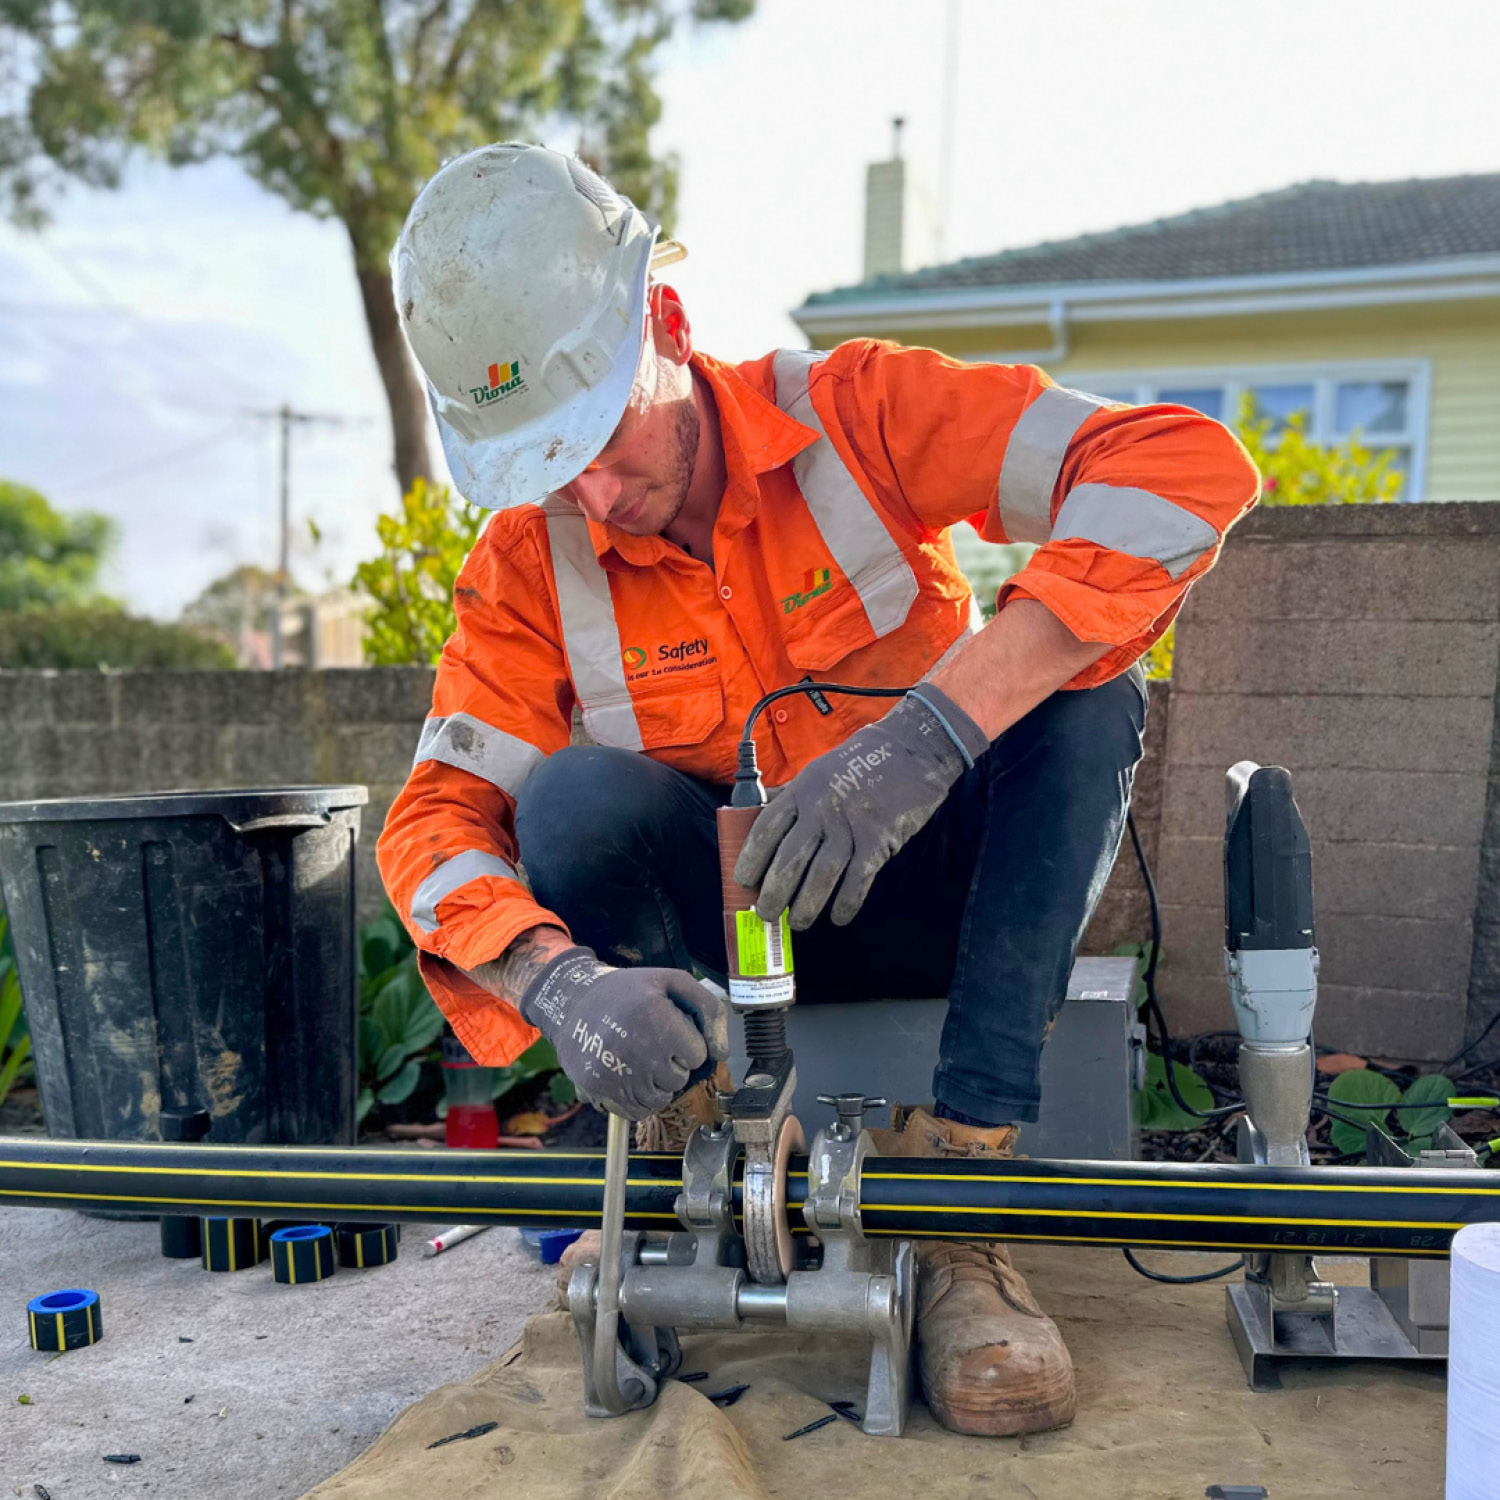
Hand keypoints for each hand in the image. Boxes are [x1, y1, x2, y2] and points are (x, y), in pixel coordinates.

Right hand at [519, 947, 729, 1120]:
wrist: (572, 1000)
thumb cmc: (627, 991)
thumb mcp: (671, 981)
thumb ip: (708, 1008)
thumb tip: (722, 1052)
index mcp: (657, 1018)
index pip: (698, 1055)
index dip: (687, 1042)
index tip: (669, 1029)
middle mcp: (637, 1049)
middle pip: (679, 1079)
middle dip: (672, 1063)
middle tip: (651, 1042)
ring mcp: (616, 1072)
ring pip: (660, 1099)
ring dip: (656, 1083)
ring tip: (639, 1057)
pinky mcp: (598, 1088)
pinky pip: (637, 1111)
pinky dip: (638, 1099)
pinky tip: (628, 1074)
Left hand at [734, 685, 989, 929]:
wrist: (914, 748)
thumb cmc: (863, 760)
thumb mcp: (819, 769)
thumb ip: (793, 795)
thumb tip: (759, 815)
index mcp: (802, 789)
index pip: (766, 829)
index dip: (752, 859)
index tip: (743, 881)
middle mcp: (822, 808)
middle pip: (789, 859)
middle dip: (774, 893)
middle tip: (766, 914)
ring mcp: (851, 824)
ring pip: (821, 875)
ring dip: (807, 905)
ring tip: (798, 922)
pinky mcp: (879, 839)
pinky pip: (858, 880)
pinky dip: (846, 902)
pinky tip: (838, 917)